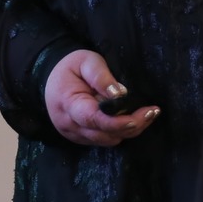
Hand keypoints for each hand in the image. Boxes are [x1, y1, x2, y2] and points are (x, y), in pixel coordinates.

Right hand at [44, 48, 159, 146]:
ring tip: (147, 113)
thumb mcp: (86, 61)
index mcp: (68, 104)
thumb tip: (121, 94)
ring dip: (128, 130)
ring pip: (107, 140)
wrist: (50, 77)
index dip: (118, 122)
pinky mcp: (81, 138)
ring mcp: (75, 134)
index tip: (140, 116)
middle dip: (131, 125)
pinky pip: (105, 139)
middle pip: (105, 134)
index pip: (94, 119)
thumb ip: (102, 76)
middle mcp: (70, 125)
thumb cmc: (70, 66)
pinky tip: (132, 117)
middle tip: (153, 111)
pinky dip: (120, 131)